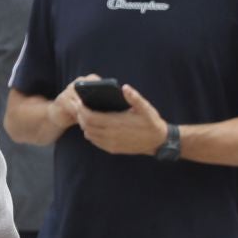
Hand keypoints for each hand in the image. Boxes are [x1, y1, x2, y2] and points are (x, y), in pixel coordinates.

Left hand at [56, 75, 170, 155]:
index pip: (90, 117)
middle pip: (86, 126)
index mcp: (116, 122)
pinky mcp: (113, 149)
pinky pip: (96, 142)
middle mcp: (111, 135)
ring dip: (85, 126)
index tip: (80, 102)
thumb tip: (125, 88)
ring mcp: (111, 143)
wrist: (157, 142)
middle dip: (81, 117)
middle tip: (80, 108)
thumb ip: (134, 98)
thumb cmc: (151, 122)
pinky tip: (94, 126)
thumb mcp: (145, 108)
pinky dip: (91, 134)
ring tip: (86, 116)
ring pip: (89, 135)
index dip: (82, 110)